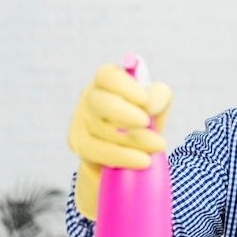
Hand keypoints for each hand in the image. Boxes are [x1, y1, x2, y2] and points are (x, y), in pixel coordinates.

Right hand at [67, 63, 171, 219]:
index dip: (124, 86)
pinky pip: (98, 151)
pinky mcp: (78, 143)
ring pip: (102, 130)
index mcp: (108, 80)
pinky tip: (143, 160)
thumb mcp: (157, 104)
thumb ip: (158, 97)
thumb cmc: (144, 119)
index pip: (107, 76)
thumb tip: (148, 105)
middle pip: (100, 102)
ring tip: (158, 145)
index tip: (144, 99)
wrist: (128, 151)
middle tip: (146, 122)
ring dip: (134, 140)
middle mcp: (90, 96)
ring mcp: (80, 119)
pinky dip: (124, 157)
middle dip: (124, 113)